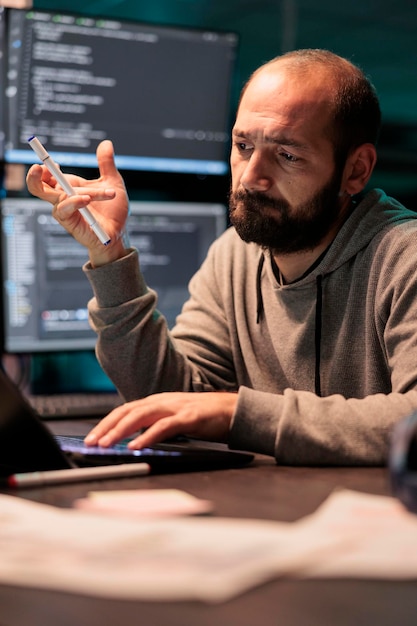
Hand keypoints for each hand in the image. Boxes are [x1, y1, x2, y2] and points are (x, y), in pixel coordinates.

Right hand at [26, 140, 128, 265]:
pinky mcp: (70, 223)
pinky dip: (74, 202)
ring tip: (107, 193)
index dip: (45, 168)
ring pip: (59, 196)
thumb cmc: (113, 211)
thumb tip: (107, 143)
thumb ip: (106, 164)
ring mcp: (65, 211)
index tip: (51, 162)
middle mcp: (63, 198)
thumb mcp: (113, 183)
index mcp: (69, 187)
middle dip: (34, 177)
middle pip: (36, 187)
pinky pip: (64, 210)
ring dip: (81, 191)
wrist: (119, 233)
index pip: (48, 176)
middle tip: (39, 167)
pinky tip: (86, 199)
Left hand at [84, 392, 237, 448]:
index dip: (106, 423)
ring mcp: (176, 407)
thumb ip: (155, 424)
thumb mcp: (174, 419)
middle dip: (106, 427)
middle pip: (127, 411)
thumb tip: (133, 439)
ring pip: (141, 416)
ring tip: (106, 444)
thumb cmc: (204, 417)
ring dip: (120, 431)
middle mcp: (163, 401)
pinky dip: (147, 436)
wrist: (234, 410)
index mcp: (157, 402)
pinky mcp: (190, 417)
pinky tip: (136, 446)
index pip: (125, 410)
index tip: (91, 437)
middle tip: (90, 443)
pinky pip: (164, 426)